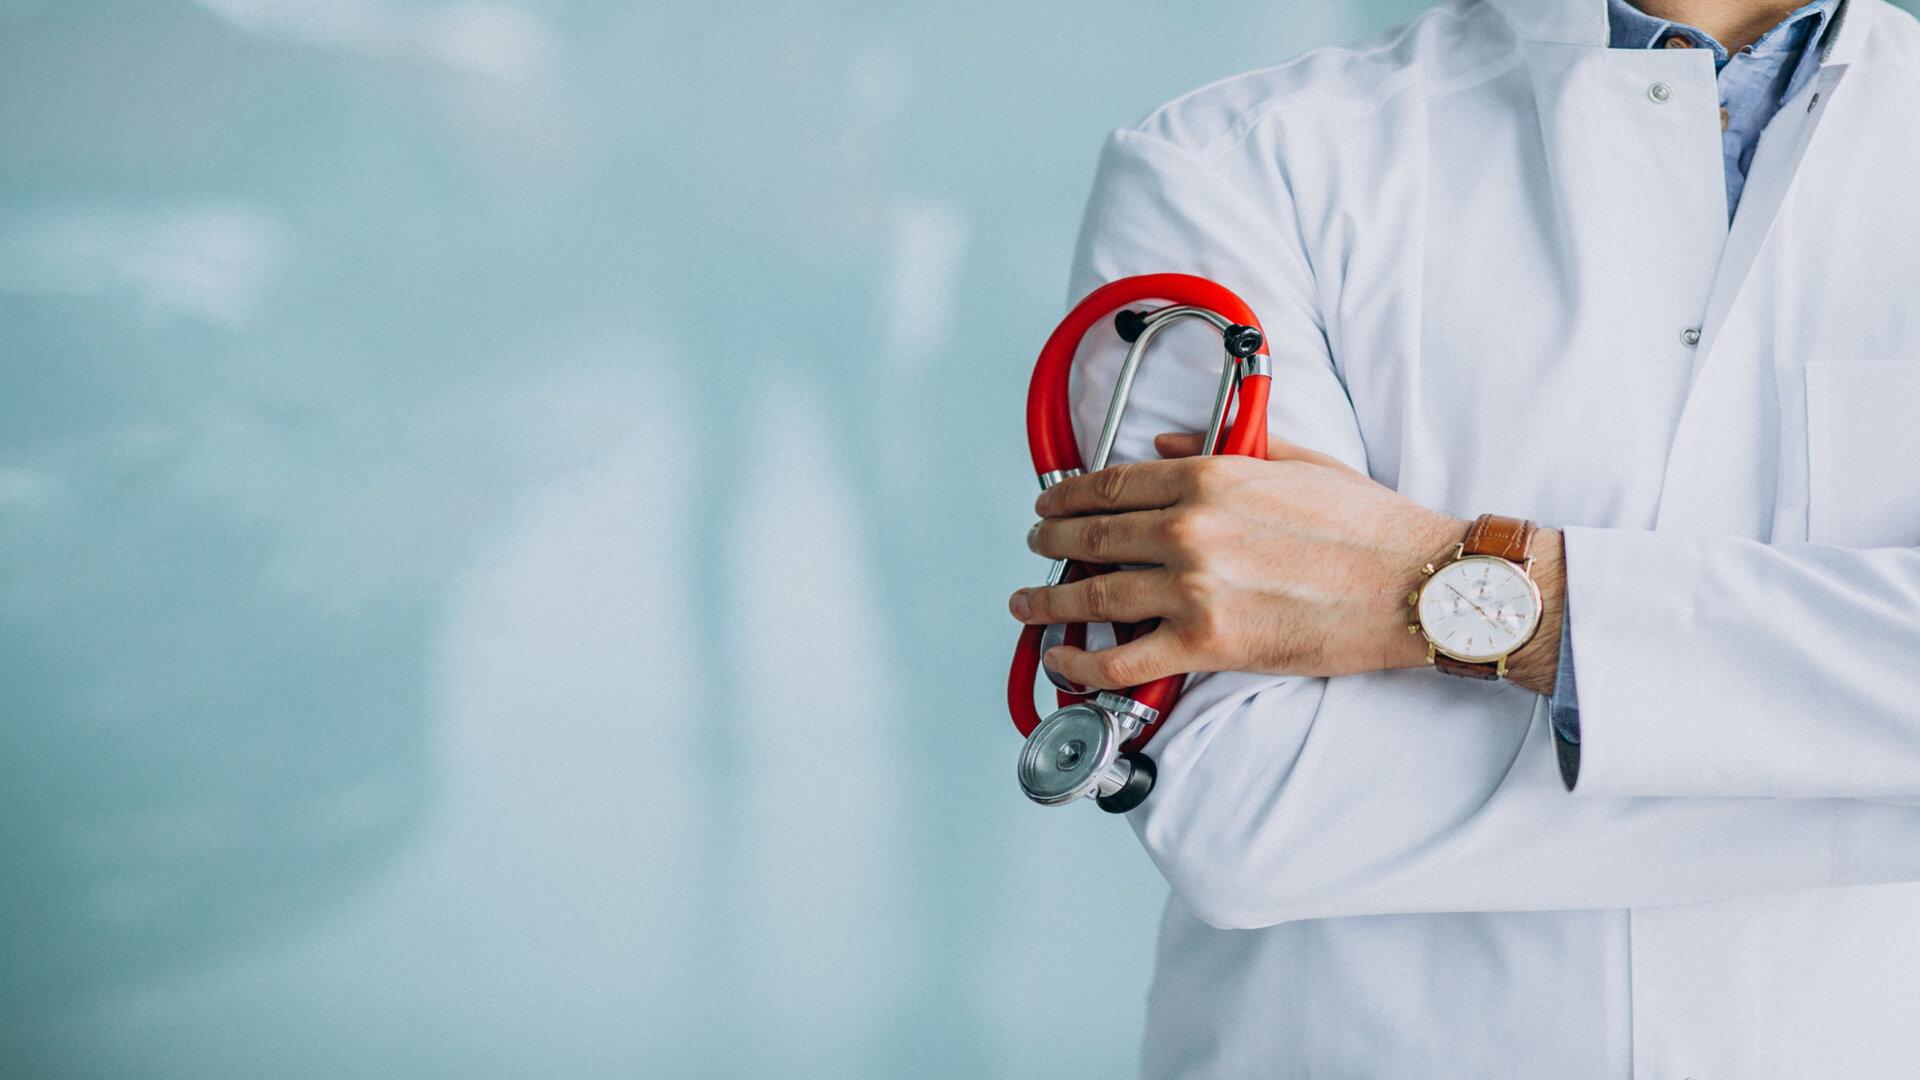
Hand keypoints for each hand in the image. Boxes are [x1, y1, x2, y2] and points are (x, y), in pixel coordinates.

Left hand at [1010, 432, 1467, 689]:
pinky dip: (1079, 664)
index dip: (1068, 493)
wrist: (1416, 584)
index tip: (1050, 501)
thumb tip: (1163, 446)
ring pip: (1091, 597)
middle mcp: (1188, 529)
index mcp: (1208, 478)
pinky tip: (1061, 661)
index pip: (1112, 483)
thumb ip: (1226, 447)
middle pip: (1090, 534)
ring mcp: (1191, 589)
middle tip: (1035, 545)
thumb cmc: (1369, 527)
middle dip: (1050, 540)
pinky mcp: (1206, 645)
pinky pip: (1120, 662)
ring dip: (1047, 601)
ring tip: (1028, 603)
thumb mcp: (1297, 462)